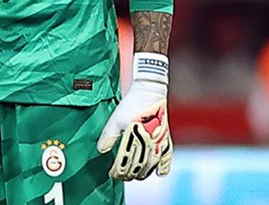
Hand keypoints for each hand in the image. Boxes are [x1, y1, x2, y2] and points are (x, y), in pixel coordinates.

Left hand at [97, 54, 171, 180]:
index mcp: (135, 138)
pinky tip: (159, 173)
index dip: (118, 171)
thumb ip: (109, 136)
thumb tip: (101, 151)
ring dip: (143, 173)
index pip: (125, 162)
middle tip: (121, 177)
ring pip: (152, 165)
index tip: (112, 174)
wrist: (150, 91)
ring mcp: (159, 141)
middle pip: (138, 166)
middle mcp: (148, 142)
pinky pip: (167, 156)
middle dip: (129, 174)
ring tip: (135, 176)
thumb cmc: (132, 103)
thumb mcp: (116, 119)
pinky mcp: (166, 138)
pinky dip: (164, 166)